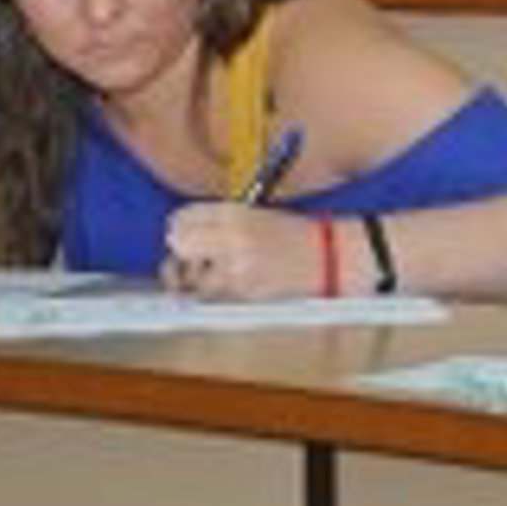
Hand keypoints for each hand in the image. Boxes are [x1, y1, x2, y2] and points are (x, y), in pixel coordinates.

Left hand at [162, 203, 320, 299]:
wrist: (325, 257)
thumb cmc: (294, 236)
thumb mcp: (256, 215)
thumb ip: (218, 221)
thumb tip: (180, 231)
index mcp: (235, 212)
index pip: (184, 216)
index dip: (180, 226)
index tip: (184, 232)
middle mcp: (232, 236)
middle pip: (180, 242)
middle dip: (182, 251)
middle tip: (192, 254)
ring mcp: (235, 265)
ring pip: (192, 274)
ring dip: (198, 275)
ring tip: (219, 270)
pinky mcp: (241, 289)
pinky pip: (210, 293)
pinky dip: (213, 290)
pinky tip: (231, 282)